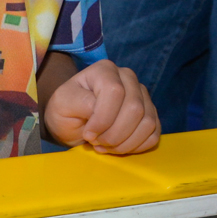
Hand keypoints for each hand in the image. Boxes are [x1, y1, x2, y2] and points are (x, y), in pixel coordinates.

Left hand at [43, 60, 159, 155]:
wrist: (74, 120)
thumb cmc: (67, 110)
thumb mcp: (63, 104)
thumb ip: (80, 102)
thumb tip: (98, 110)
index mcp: (105, 70)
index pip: (115, 92)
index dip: (103, 119)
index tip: (88, 134)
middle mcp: (127, 78)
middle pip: (134, 108)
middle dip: (114, 134)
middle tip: (96, 142)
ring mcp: (142, 96)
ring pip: (147, 122)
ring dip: (124, 143)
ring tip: (105, 145)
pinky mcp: (150, 114)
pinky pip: (153, 134)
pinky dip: (136, 147)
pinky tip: (117, 147)